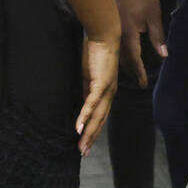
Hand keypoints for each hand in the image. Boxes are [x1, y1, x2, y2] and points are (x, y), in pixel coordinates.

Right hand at [76, 36, 117, 155]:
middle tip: (83, 152)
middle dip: (91, 137)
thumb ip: (88, 89)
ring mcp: (107, 89)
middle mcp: (110, 93)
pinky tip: (77, 128)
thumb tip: (83, 103)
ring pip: (97, 116)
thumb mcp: (90, 75)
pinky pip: (91, 104)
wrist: (104, 35)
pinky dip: (84, 117)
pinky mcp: (101, 83)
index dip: (93, 130)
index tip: (85, 142)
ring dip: (88, 132)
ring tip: (81, 146)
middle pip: (100, 120)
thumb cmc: (96, 52)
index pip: (101, 115)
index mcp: (107, 91)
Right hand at [114, 0, 164, 86]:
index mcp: (128, 33)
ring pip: (116, 54)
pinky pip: (114, 46)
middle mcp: (117, 35)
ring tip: (134, 72)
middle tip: (140, 81)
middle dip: (131, 71)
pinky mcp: (110, 27)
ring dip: (124, 64)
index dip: (139, 72)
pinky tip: (124, 57)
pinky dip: (119, 55)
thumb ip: (158, 36)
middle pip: (123, 59)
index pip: (134, 58)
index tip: (144, 83)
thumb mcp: (154, 16)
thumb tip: (163, 55)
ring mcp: (111, 31)